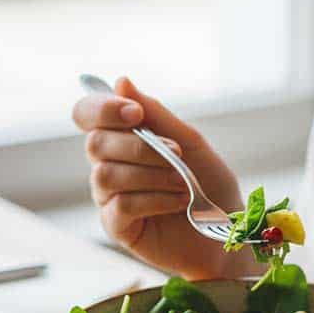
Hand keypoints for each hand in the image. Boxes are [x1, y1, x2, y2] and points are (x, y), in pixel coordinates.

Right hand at [72, 77, 249, 279]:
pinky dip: (155, 199)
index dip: (102, 109)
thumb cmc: (208, 185)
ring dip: (152, 174)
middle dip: (139, 146)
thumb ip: (155, 113)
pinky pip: (121, 205)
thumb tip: (120, 81)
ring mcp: (109, 198)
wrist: (227, 231)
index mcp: (121, 139)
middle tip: (176, 154)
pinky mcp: (117, 227)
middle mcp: (108, 165)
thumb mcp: (188, 141)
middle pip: (95, 143)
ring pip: (107, 174)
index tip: (137, 114)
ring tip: (182, 183)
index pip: (87, 115)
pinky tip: (178, 202)